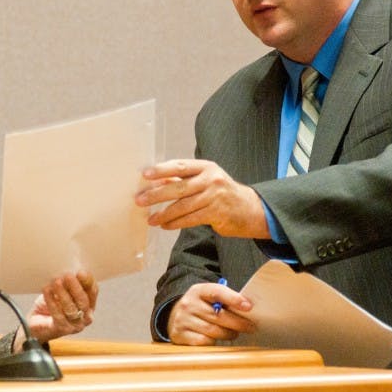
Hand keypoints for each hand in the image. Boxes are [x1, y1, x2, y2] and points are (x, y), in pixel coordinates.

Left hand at [18, 271, 98, 348]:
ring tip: (56, 282)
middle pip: (83, 301)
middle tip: (68, 275)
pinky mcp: (62, 330)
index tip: (81, 272)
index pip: (93, 292)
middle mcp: (86, 317)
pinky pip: (58, 315)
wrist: (36, 325)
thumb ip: (69, 284)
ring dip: (63, 294)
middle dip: (75, 287)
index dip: (88, 282)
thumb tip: (70, 270)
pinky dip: (51, 301)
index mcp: (89, 305)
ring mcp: (75, 325)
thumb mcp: (62, 291)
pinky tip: (47, 291)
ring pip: (71, 308)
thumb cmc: (52, 305)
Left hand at [135, 159, 269, 238]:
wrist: (250, 209)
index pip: (180, 166)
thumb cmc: (222, 193)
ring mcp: (214, 196)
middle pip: (179, 187)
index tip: (145, 175)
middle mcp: (211, 179)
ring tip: (151, 219)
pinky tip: (165, 225)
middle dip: (157, 194)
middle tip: (140, 200)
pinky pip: (190, 219)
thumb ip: (184, 180)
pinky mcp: (216, 213)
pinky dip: (176, 223)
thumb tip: (158, 182)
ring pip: (183, 206)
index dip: (162, 170)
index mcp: (206, 167)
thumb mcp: (206, 180)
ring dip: (164, 214)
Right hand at [167, 282, 255, 345]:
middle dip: (238, 322)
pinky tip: (218, 339)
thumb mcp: (209, 298)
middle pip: (218, 315)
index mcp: (198, 291)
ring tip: (235, 333)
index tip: (248, 306)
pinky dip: (214, 342)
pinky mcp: (180, 335)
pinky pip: (203, 341)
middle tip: (250, 326)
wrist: (175, 317)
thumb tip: (247, 308)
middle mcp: (188, 304)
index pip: (217, 292)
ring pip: (213, 330)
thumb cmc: (201, 308)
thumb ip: (225, 301)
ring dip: (228, 334)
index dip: (233, 299)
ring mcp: (182, 320)